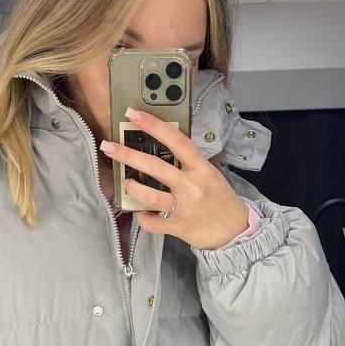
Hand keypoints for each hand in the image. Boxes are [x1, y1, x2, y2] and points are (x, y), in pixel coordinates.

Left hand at [100, 105, 250, 249]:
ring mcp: (185, 207)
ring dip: (133, 188)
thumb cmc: (219, 199)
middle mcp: (192, 186)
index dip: (154, 125)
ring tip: (128, 183)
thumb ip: (188, 163)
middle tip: (109, 147)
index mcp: (201, 168)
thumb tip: (160, 148)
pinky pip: (152, 222)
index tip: (135, 114)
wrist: (235, 230)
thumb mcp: (209, 174)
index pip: (177, 140)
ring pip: (150, 196)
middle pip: (155, 166)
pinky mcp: (178, 226)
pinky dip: (144, 217)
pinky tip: (145, 213)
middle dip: (128, 155)